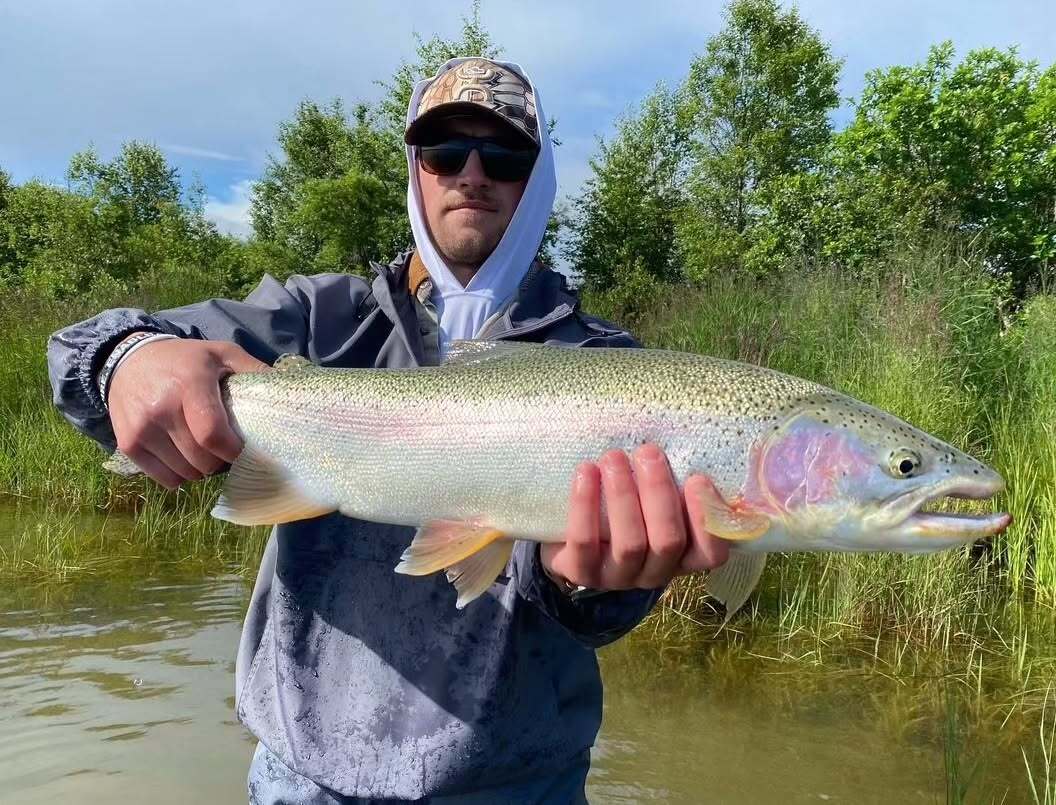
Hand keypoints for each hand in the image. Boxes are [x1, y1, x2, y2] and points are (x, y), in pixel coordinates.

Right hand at [108, 339, 268, 488]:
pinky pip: (164, 478)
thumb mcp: (221, 353)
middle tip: (226, 451)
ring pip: (185, 472)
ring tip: (206, 452)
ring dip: (201, 470)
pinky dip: (180, 475)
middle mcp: (162, 408)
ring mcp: (142, 428)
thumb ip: (253, 369)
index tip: (243, 450)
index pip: (212, 434)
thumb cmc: (185, 359)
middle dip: (220, 461)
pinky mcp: (128, 444)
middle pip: (201, 459)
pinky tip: (185, 457)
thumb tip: (286, 388)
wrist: (128, 359)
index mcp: (190, 384)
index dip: (232, 451)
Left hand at [541, 443, 729, 590]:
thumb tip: (683, 446)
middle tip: (648, 452)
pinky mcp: (581, 571)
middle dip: (659, 493)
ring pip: (631, 543)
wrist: (569, 535)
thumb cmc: (622, 507)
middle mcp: (654, 572)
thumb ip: (669, 484)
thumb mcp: (651, 499)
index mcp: (681, 556)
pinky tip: (586, 471)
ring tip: (615, 457)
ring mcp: (617, 577)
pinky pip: (585, 541)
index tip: (697, 478)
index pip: (711, 553)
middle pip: (668, 542)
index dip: (707, 519)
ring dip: (624, 495)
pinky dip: (586, 503)